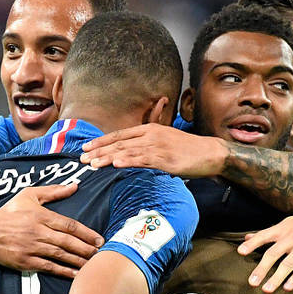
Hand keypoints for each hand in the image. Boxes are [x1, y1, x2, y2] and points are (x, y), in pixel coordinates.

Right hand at [0, 183, 104, 278]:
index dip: (86, 233)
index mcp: (41, 216)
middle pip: (68, 241)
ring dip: (79, 260)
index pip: (70, 225)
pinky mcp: (27, 262)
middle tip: (101, 253)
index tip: (99, 239)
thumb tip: (74, 186)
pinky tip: (76, 274)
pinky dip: (64, 271)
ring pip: (61, 255)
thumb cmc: (9, 212)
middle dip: (87, 248)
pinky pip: (49, 267)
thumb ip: (53, 191)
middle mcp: (39, 232)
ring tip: (93, 264)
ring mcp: (33, 248)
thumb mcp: (29, 196)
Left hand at [80, 123, 228, 177]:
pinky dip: (128, 162)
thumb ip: (147, 145)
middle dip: (99, 150)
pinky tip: (116, 164)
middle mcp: (151, 135)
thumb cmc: (187, 150)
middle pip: (119, 142)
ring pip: (127, 151)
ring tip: (92, 164)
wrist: (210, 153)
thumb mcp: (164, 141)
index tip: (87, 147)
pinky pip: (142, 160)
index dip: (102, 141)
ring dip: (108, 158)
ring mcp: (158, 146)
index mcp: (149, 129)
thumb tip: (131, 153)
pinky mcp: (165, 159)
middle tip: (82, 159)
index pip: (120, 134)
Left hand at [238, 207, 292, 292]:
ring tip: (267, 290)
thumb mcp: (287, 223)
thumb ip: (267, 233)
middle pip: (273, 254)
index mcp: (282, 229)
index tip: (240, 252)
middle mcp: (291, 238)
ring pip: (287, 264)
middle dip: (261, 269)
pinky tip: (288, 288)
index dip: (252, 244)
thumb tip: (246, 237)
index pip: (264, 236)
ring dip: (276, 278)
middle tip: (252, 283)